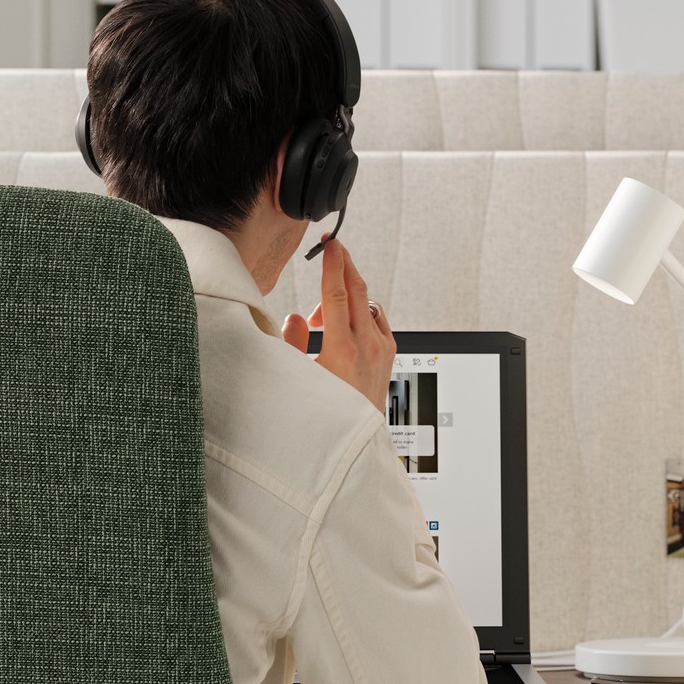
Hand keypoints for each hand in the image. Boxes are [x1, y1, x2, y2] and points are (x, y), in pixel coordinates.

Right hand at [282, 237, 394, 412]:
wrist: (357, 439)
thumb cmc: (328, 413)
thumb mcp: (300, 377)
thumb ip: (294, 342)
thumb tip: (295, 318)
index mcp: (342, 348)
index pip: (337, 294)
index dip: (333, 264)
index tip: (331, 245)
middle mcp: (367, 346)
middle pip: (357, 290)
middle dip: (345, 265)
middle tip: (335, 249)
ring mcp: (382, 350)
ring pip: (368, 304)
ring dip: (348, 298)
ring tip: (326, 317)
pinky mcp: (390, 355)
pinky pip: (378, 321)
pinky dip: (362, 313)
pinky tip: (347, 324)